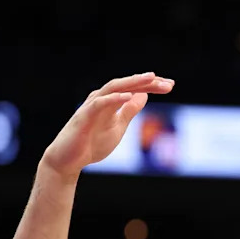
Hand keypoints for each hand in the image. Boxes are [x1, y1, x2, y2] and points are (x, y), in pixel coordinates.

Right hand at [41, 72, 173, 177]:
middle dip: (148, 82)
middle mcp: (101, 99)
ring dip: (133, 82)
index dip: (152, 86)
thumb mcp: (118, 126)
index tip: (170, 85)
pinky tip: (129, 96)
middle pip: (127, 85)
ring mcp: (91, 106)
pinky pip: (100, 104)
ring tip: (151, 78)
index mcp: (110, 101)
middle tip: (169, 83)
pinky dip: (114, 98)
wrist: (69, 160)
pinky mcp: (84, 116)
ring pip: (113, 88)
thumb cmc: (92, 143)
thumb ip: (129, 111)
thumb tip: (143, 96)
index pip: (133, 89)